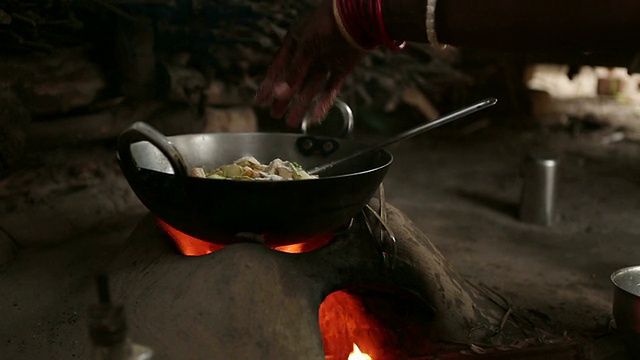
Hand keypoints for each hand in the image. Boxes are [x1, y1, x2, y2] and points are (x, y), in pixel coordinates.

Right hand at [256, 0, 367, 126]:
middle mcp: (310, 51)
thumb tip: (279, 94)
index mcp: (296, 41)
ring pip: (310, 87)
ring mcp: (326, 60)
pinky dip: (323, 102)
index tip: (261, 100)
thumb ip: (293, 73)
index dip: (269, 84)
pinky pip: (329, 88)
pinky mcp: (341, 68)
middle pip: (294, 80)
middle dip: (284, 98)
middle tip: (276, 114)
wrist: (358, 17)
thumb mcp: (305, 48)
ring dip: (301, 104)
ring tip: (292, 121)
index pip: (279, 67)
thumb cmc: (328, 24)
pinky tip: (315, 116)